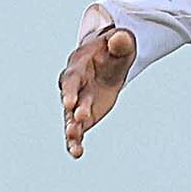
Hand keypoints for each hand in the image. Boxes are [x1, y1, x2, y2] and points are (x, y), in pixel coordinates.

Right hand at [61, 8, 136, 156]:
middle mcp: (73, 86)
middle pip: (70, 100)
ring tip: (75, 145)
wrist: (110, 60)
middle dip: (73, 110)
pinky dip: (75, 142)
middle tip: (78, 120)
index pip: (72, 79)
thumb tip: (121, 37)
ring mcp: (76, 103)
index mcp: (78, 67)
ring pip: (70, 118)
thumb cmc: (114, 50)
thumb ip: (120, 42)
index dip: (70, 90)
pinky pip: (77, 130)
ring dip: (72, 131)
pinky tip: (77, 153)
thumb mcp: (121, 43)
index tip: (69, 103)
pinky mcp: (83, 116)